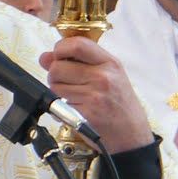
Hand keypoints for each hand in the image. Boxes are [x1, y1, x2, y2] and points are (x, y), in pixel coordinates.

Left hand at [40, 36, 152, 153]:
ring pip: (55, 85)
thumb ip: (79, 61)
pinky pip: (59, 103)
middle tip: (64, 80)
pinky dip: (61, 106)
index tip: (59, 55)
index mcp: (110, 63)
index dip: (61, 48)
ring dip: (57, 90)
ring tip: (73, 95)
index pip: (77, 44)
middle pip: (58, 66)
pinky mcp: (85, 113)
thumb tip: (46, 57)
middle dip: (54, 73)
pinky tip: (75, 107)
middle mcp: (102, 77)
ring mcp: (93, 96)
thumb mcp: (109, 75)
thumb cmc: (120, 103)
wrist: (132, 134)